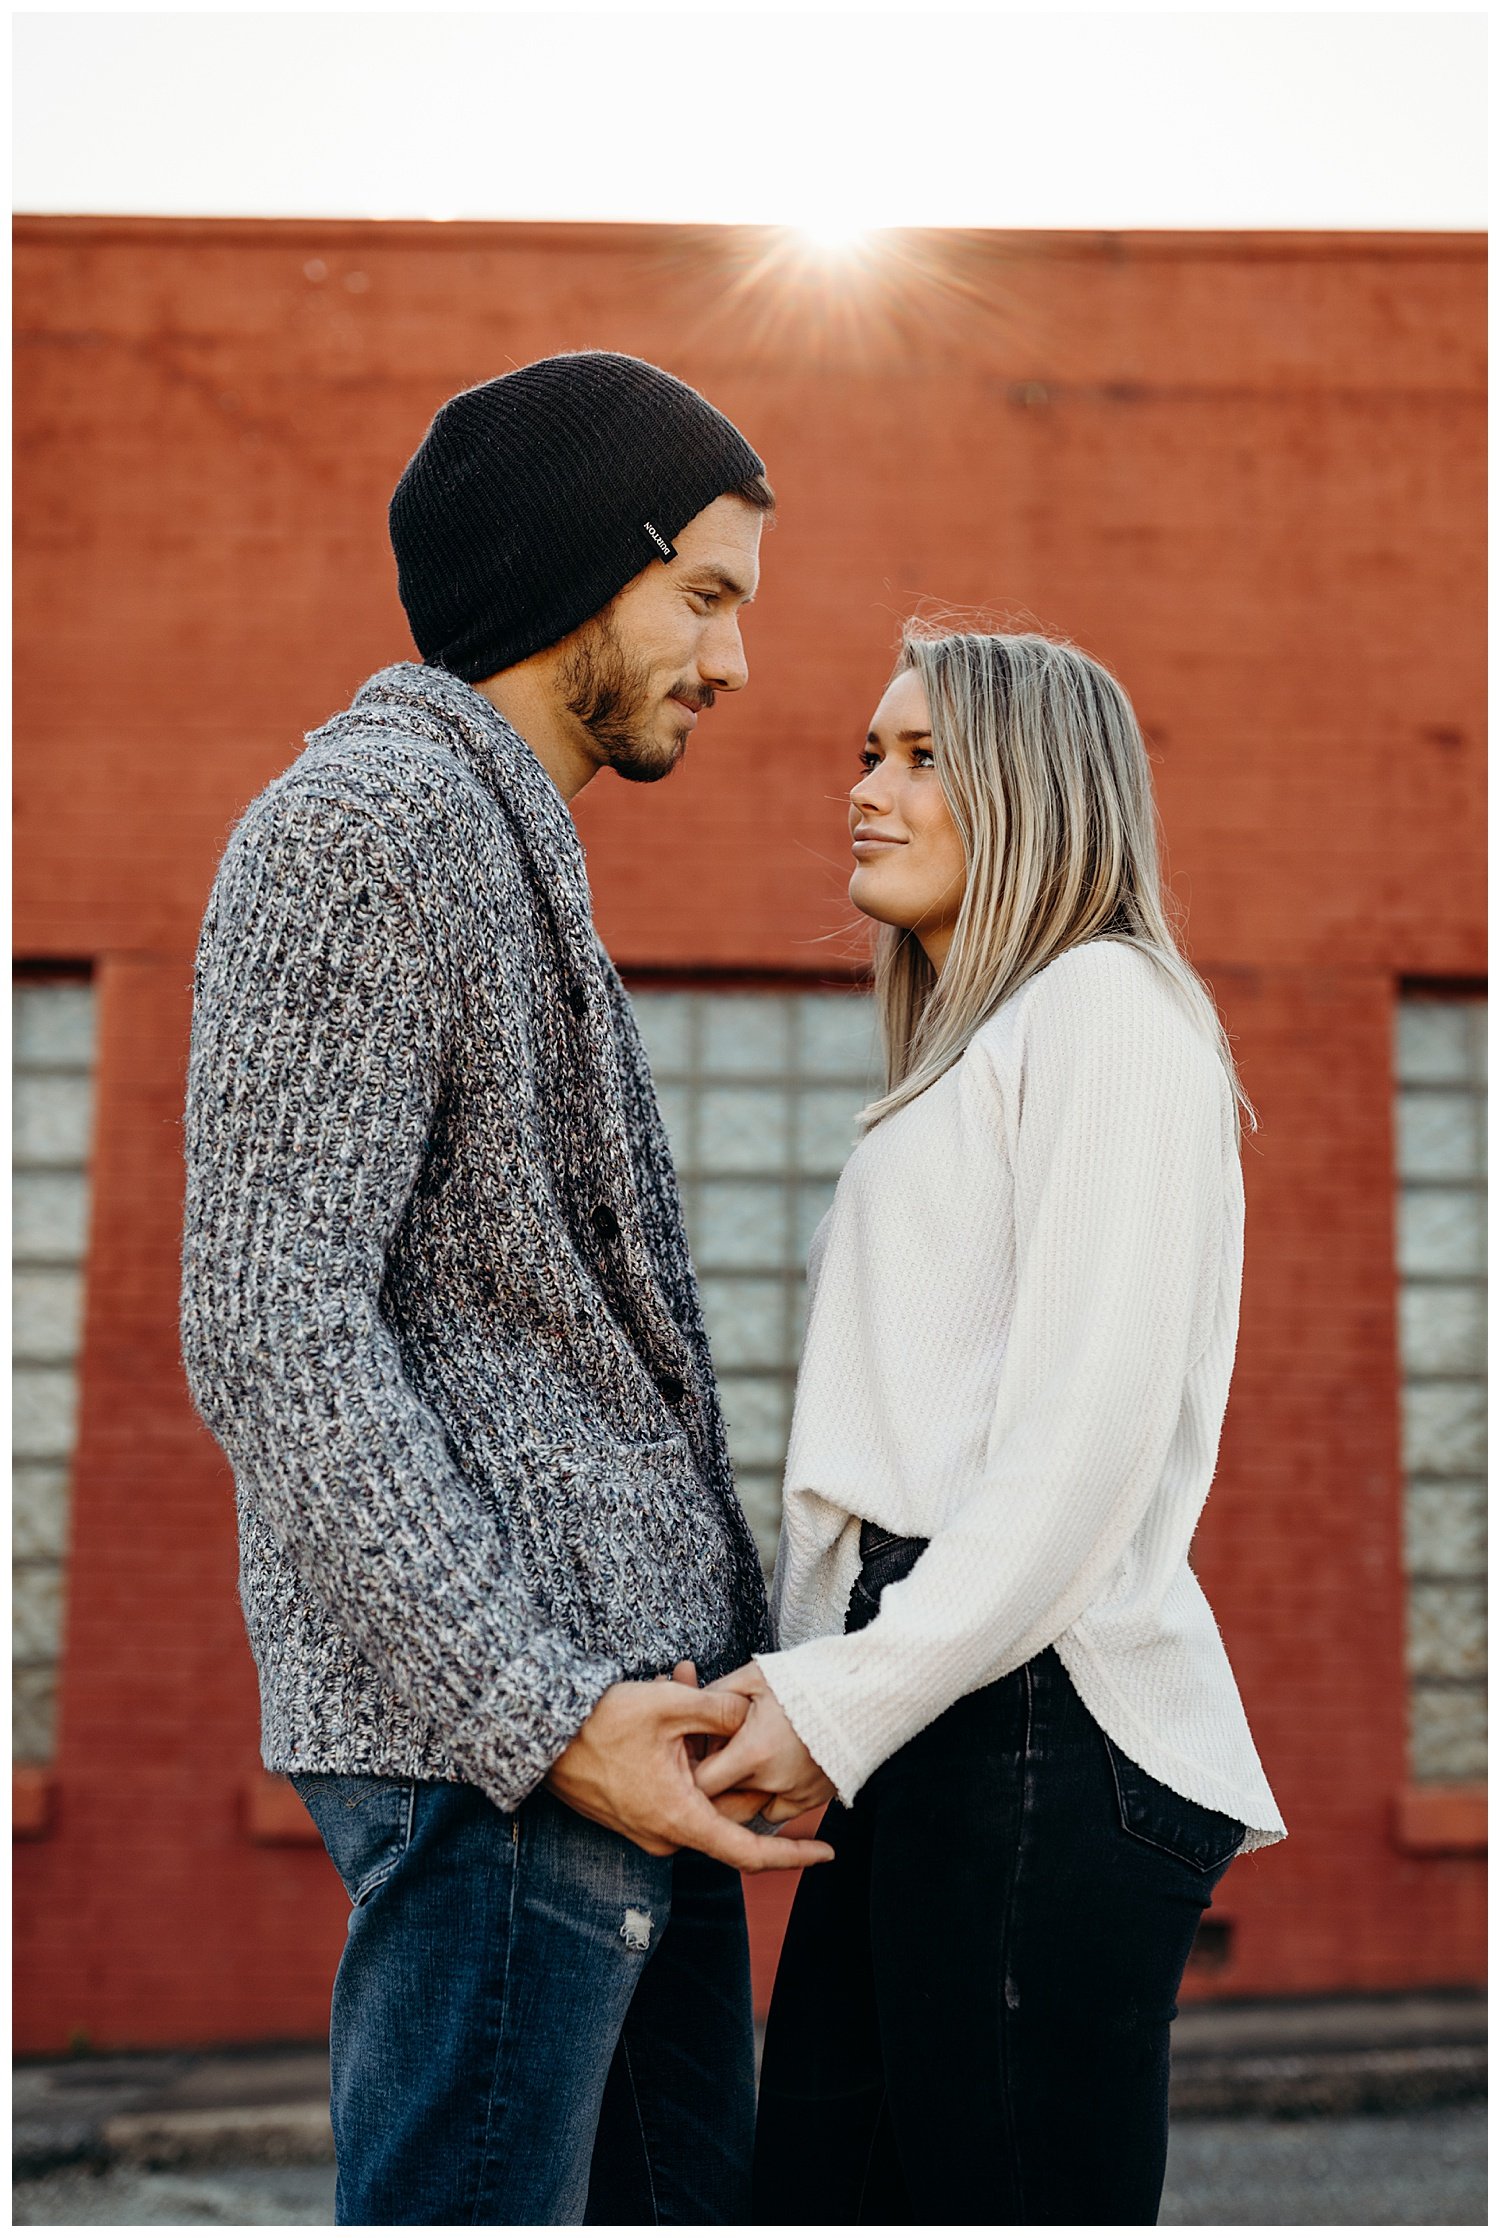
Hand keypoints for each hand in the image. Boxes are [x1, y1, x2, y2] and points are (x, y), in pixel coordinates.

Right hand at [546, 1669, 834, 1873]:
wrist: (537, 1733)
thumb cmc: (600, 1723)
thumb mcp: (669, 1706)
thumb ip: (720, 1712)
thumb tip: (752, 1717)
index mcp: (680, 1819)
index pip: (749, 1853)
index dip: (793, 1855)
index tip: (827, 1850)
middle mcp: (664, 1833)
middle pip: (724, 1808)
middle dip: (736, 1760)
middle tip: (730, 1707)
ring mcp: (645, 1825)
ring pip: (696, 1788)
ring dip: (701, 1744)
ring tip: (683, 1686)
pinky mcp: (630, 1811)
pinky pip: (672, 1785)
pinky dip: (679, 1751)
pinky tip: (668, 1699)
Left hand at [695, 1662, 835, 1823]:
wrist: (863, 1691)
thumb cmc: (809, 1680)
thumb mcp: (753, 1677)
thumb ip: (714, 1696)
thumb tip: (688, 1709)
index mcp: (754, 1751)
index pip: (701, 1783)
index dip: (691, 1769)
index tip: (693, 1754)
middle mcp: (774, 1781)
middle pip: (722, 1801)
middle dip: (712, 1783)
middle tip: (715, 1755)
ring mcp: (796, 1793)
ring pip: (747, 1809)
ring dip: (738, 1792)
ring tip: (741, 1762)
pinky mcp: (813, 1798)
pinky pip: (775, 1812)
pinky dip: (765, 1797)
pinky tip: (767, 1771)